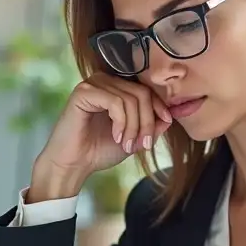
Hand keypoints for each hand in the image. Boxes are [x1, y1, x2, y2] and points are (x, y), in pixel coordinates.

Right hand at [29, 74, 172, 201]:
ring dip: (133, 127)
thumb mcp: (134, 138)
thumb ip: (152, 125)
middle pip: (142, 93)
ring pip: (130, 99)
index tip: (165, 124)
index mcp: (116, 88)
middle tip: (142, 145)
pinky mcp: (84, 92)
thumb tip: (171, 115)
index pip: (147, 89)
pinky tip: (115, 136)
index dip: (159, 107)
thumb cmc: (99, 150)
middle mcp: (105, 81)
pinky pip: (115, 102)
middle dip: (146, 122)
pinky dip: (121, 122)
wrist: (74, 164)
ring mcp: (93, 84)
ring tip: (127, 145)